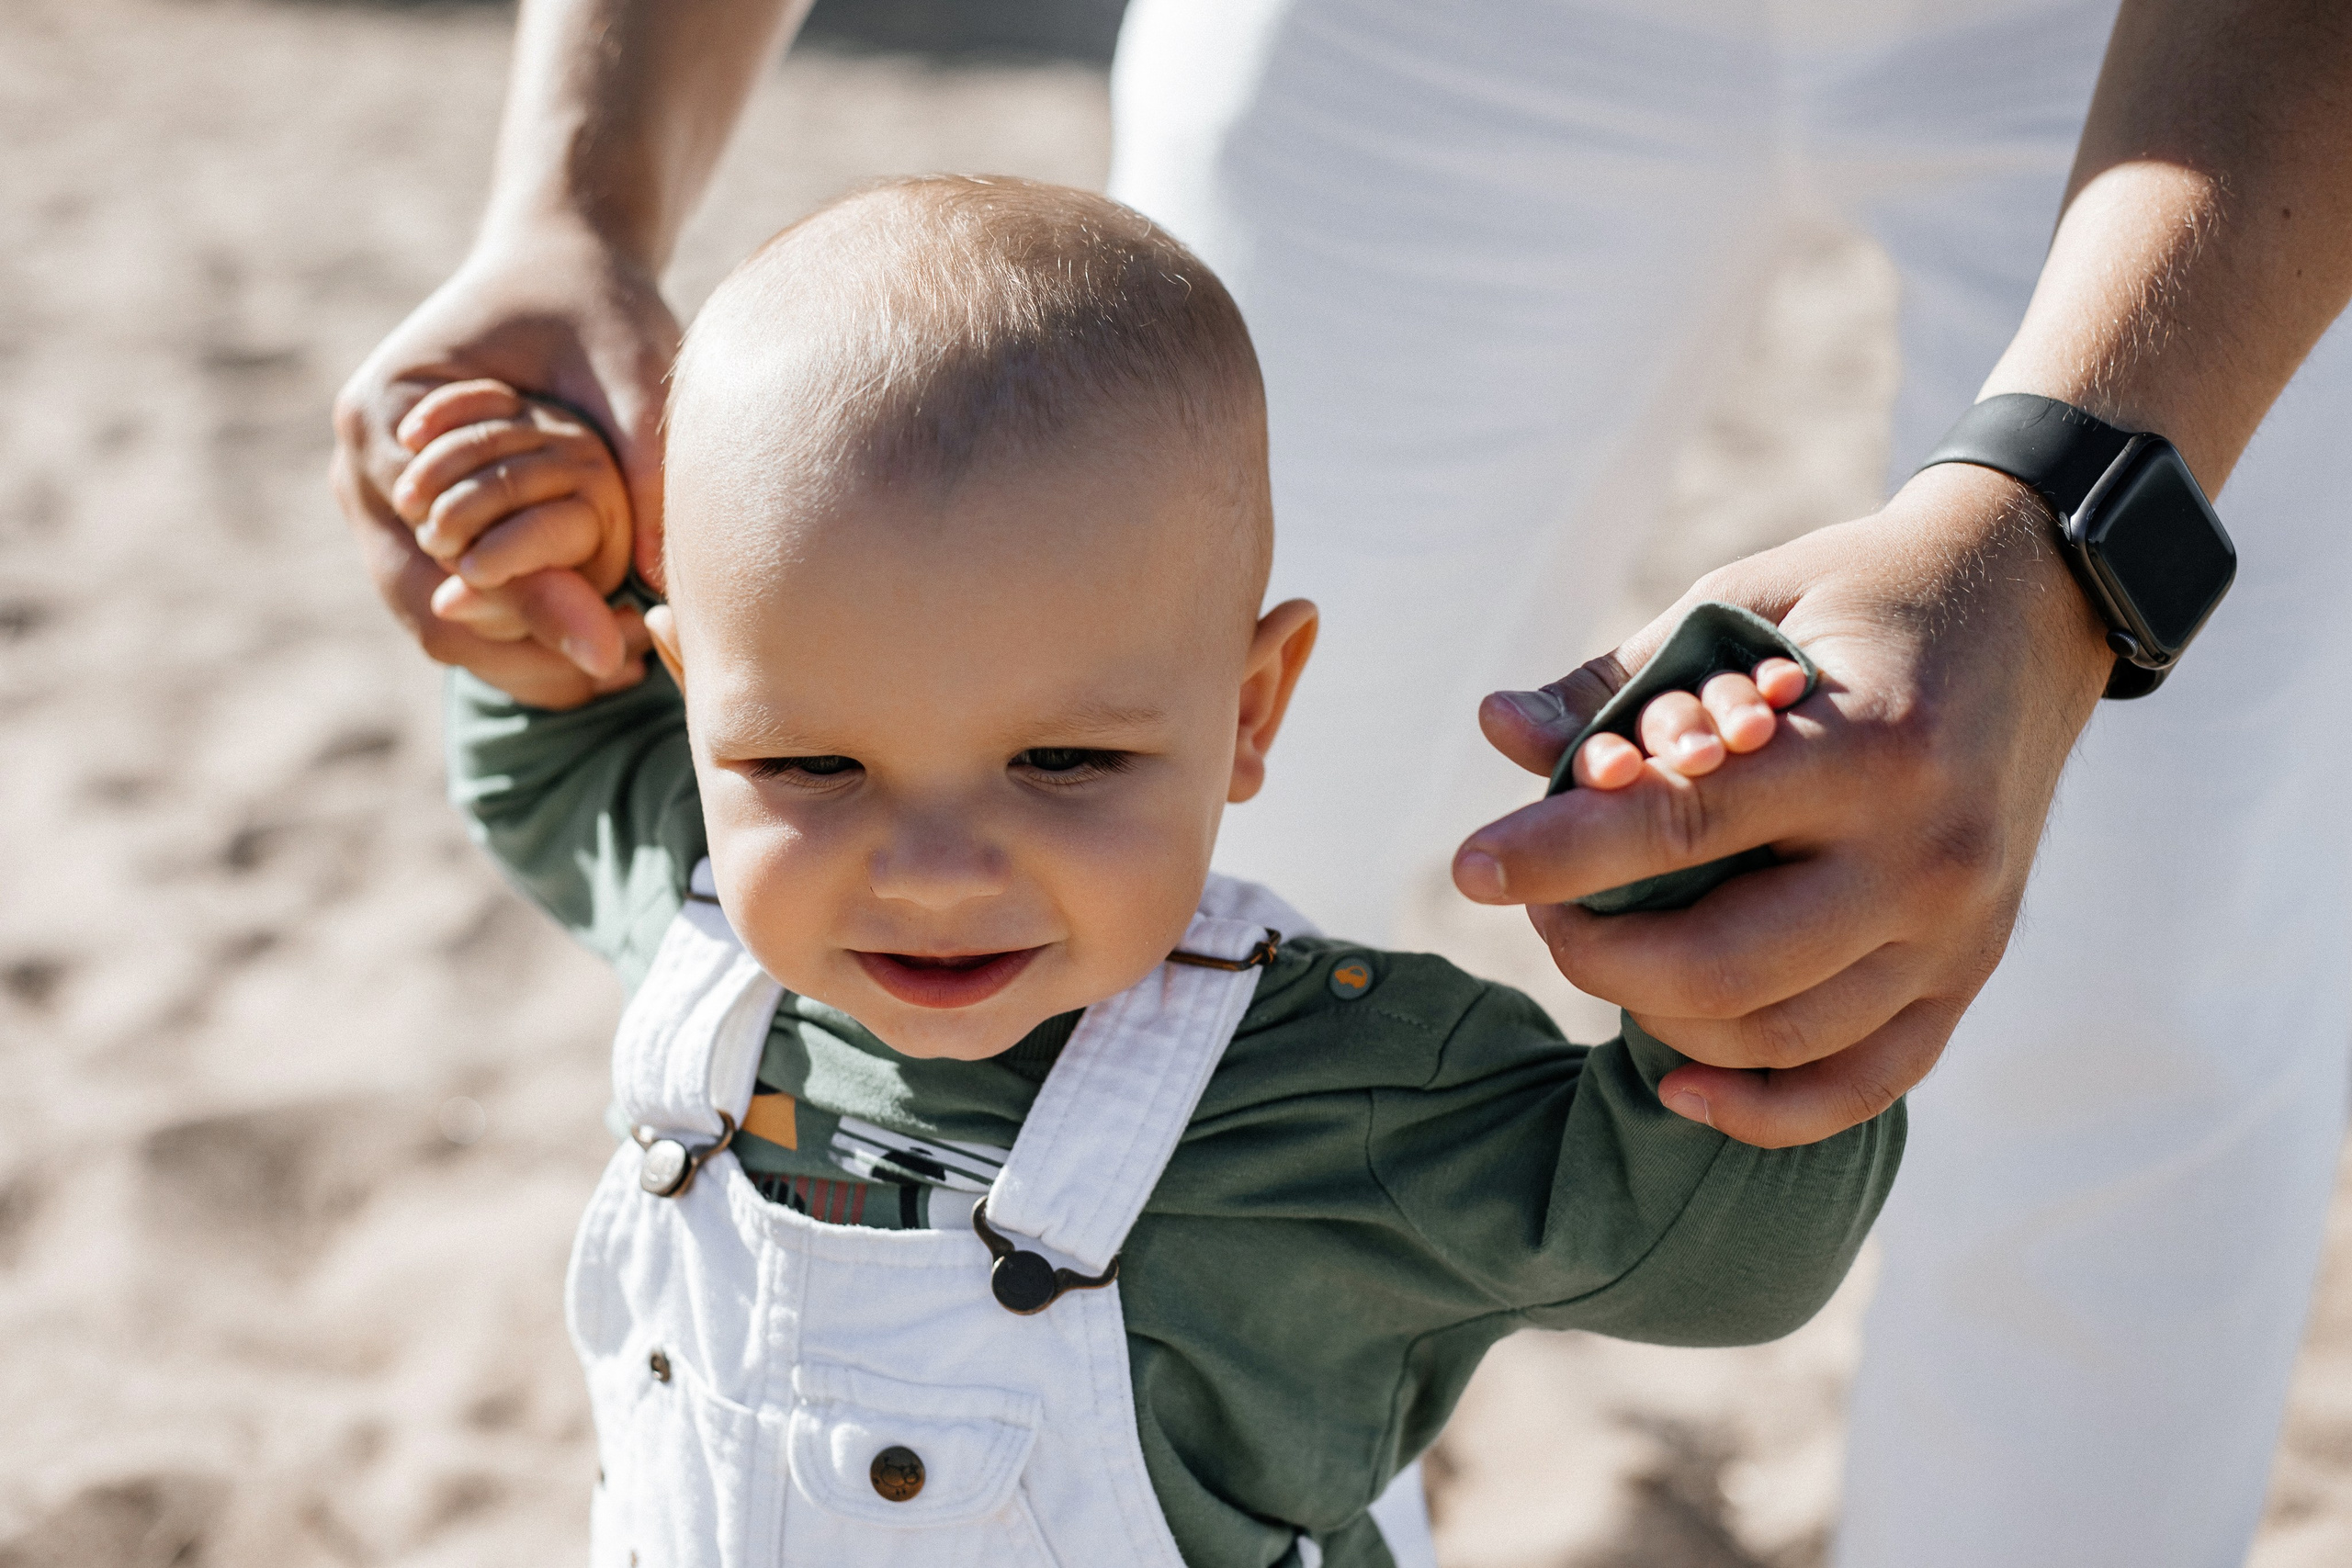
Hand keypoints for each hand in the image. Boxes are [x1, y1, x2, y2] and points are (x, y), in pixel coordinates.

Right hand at [331, 220, 674, 706]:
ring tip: (625, 663)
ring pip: (437, 620)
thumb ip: (637, 460)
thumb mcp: (629, 368)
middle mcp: (360, 468)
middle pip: (423, 603)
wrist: (560, 274)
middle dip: (526, 647)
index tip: (616, 645)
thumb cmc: (598, 309)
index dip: (527, 601)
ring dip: (524, 652)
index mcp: (381, 413)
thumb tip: (654, 572)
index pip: (438, 544)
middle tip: (627, 669)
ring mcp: (379, 505)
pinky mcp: (417, 527)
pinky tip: (600, 644)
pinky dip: (521, 634)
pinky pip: (456, 606)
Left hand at [1454, 463, 2113, 1147]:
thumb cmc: (1856, 600)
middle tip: (1542, 912)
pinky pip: (1863, 1083)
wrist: (2032, 610)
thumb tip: (1497, 728)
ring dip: (1659, 1019)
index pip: (1681, 825)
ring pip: (1779, 1037)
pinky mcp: (1968, 974)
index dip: (1558, 854)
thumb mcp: (1739, 603)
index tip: (1470, 867)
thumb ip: (1619, 681)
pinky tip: (1678, 1085)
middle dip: (1597, 954)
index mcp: (1870, 746)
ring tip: (1603, 956)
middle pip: (1722, 965)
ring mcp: (1958, 930)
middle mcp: (1926, 855)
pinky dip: (1763, 1108)